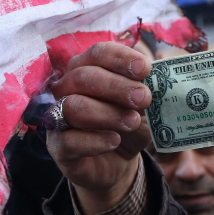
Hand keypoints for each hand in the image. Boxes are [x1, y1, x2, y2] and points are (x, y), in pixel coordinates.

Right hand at [46, 42, 152, 214]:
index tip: (145, 69)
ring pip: (73, 106)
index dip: (121, 59)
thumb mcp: (144, 108)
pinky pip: (68, 140)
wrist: (117, 161)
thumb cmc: (128, 124)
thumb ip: (146, 93)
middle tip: (144, 98)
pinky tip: (114, 141)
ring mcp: (58, 116)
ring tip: (132, 122)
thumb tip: (156, 83)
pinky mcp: (57, 146)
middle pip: (84, 76)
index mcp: (88, 68)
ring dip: (108, 113)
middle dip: (117, 87)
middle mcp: (67, 88)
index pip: (99, 53)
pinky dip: (95, 140)